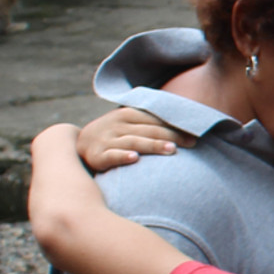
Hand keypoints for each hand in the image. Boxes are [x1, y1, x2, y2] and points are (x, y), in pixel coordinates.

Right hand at [77, 106, 192, 170]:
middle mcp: (117, 125)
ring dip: (153, 145)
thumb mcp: (128, 124)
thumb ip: (150, 124)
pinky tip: (134, 159)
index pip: (155, 118)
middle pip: (149, 129)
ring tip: (171, 149)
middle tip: (191, 143)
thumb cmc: (114, 135)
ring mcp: (107, 140)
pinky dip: (122, 156)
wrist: (78, 145)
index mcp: (127, 114)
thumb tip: (185, 128)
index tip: (195, 133)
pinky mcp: (97, 156)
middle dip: (171, 135)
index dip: (175, 125)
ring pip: (134, 141)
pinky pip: (111, 156)